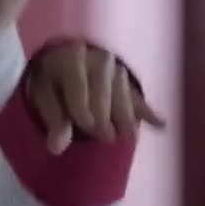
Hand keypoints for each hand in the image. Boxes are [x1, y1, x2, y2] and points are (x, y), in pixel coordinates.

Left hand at [26, 41, 165, 154]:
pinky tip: (161, 124)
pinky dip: (148, 111)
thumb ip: (53, 119)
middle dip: (104, 114)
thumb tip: (56, 148)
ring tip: (129, 137)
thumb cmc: (52, 81)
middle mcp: (95, 58)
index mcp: (69, 57)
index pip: (78, 85)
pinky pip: (137, 95)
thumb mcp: (43, 96)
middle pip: (103, 87)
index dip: (82, 108)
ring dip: (126, 114)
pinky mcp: (127, 81)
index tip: (86, 129)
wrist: (66, 59)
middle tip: (106, 138)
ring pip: (122, 91)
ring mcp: (115, 67)